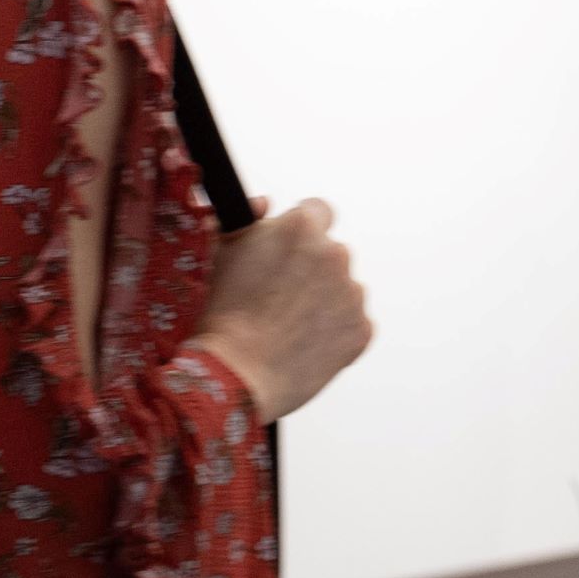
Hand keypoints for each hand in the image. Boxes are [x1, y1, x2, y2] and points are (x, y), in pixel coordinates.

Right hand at [192, 198, 373, 419]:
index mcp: (302, 228)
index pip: (317, 211)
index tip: (287, 248)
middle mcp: (336, 253)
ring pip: (342, 288)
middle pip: (329, 252)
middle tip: (275, 296)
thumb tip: (267, 203)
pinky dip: (332, 331)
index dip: (300, 230)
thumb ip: (245, 218)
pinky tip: (300, 344)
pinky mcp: (362, 329)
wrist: (232, 374)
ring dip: (323, 300)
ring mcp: (353, 293)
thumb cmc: (216, 312)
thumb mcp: (218, 252)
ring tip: (284, 325)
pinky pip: (350, 322)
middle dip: (308, 269)